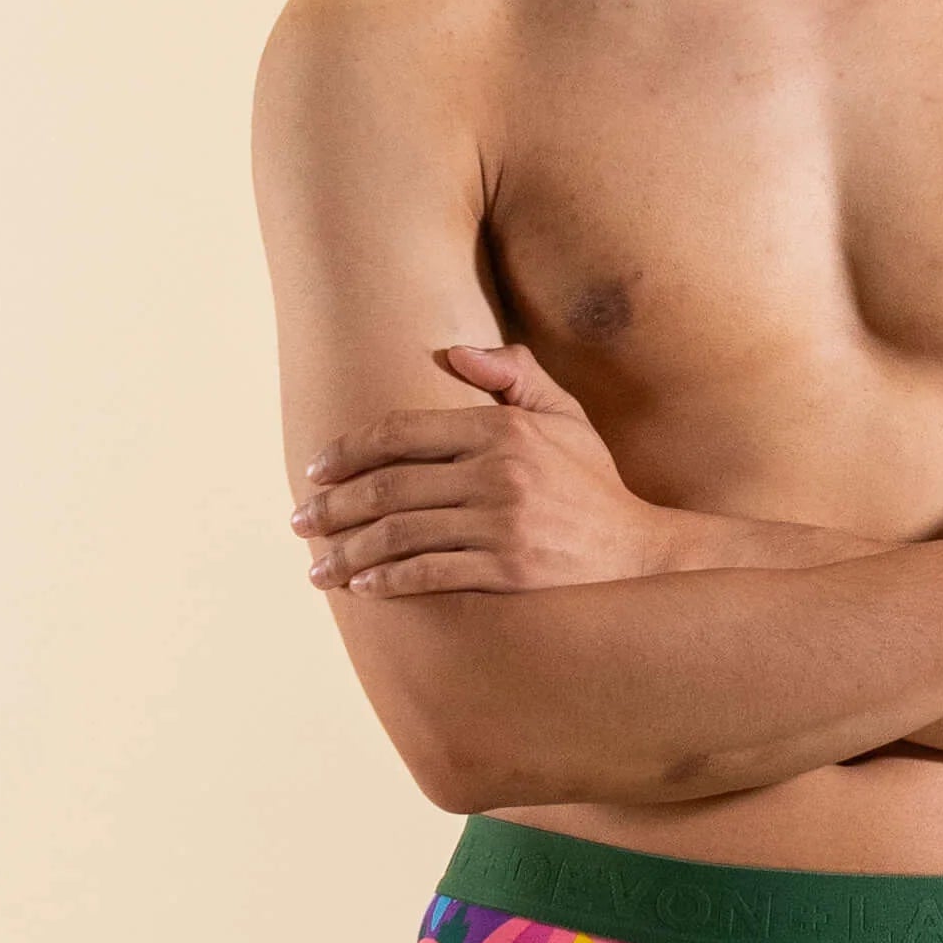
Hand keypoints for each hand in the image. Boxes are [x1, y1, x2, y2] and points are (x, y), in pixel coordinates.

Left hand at [294, 342, 687, 595]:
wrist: (644, 555)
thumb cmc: (594, 487)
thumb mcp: (566, 418)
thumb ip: (515, 376)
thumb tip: (454, 353)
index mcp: (500, 429)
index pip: (400, 432)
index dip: (347, 451)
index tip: (315, 471)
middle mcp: (497, 472)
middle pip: (387, 486)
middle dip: (331, 507)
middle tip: (299, 523)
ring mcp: (503, 523)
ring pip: (399, 534)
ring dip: (347, 553)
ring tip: (318, 569)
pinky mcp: (509, 571)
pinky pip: (429, 574)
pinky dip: (388, 581)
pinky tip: (364, 588)